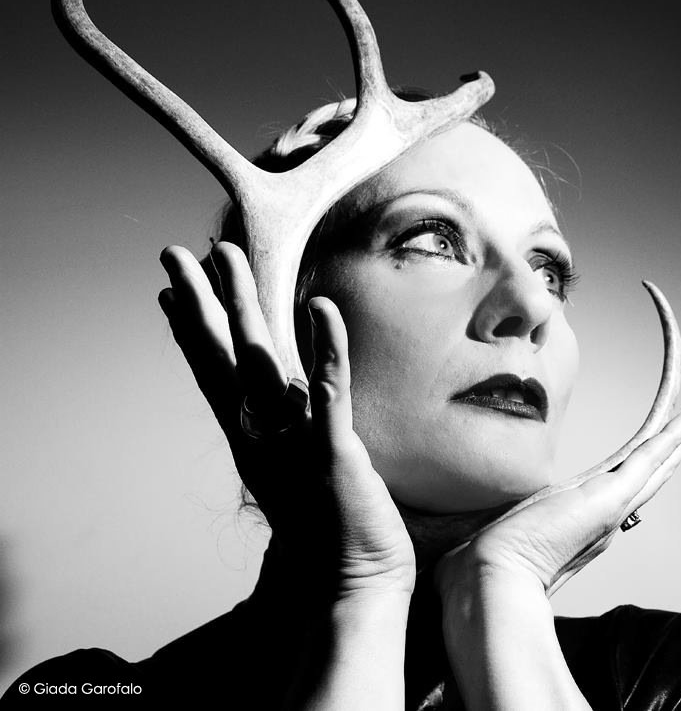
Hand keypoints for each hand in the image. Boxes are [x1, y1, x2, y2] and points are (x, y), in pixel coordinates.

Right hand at [158, 242, 415, 599]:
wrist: (347, 588)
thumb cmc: (326, 528)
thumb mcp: (296, 470)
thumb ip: (288, 429)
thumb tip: (289, 396)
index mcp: (253, 437)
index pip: (214, 374)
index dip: (193, 331)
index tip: (174, 293)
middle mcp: (262, 433)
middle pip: (222, 356)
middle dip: (202, 300)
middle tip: (175, 252)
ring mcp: (294, 440)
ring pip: (261, 359)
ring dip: (242, 304)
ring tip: (226, 255)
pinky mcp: (334, 451)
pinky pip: (330, 391)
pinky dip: (326, 347)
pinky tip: (320, 305)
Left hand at [434, 401, 680, 599]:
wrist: (487, 576)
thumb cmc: (479, 561)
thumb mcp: (488, 528)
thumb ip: (489, 521)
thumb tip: (466, 517)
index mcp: (571, 520)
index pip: (609, 486)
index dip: (631, 470)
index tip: (645, 454)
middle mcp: (596, 515)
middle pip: (639, 476)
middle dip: (664, 453)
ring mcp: (607, 507)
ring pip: (651, 465)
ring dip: (675, 439)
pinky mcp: (610, 498)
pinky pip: (650, 459)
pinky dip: (673, 437)